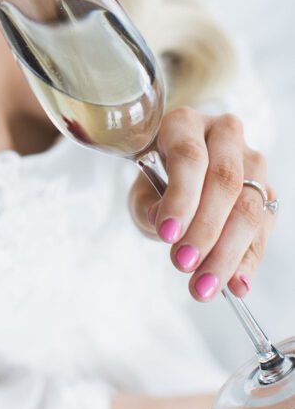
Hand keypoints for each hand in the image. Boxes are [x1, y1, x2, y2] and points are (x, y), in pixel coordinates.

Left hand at [127, 108, 276, 300]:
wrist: (179, 178)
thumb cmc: (156, 178)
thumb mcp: (141, 190)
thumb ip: (149, 205)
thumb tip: (169, 228)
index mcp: (186, 123)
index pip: (189, 156)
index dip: (181, 197)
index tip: (167, 234)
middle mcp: (224, 136)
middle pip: (225, 182)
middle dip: (205, 229)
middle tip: (183, 264)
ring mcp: (251, 162)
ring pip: (249, 207)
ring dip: (226, 252)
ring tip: (203, 285)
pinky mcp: (267, 192)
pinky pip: (263, 230)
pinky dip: (248, 261)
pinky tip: (236, 285)